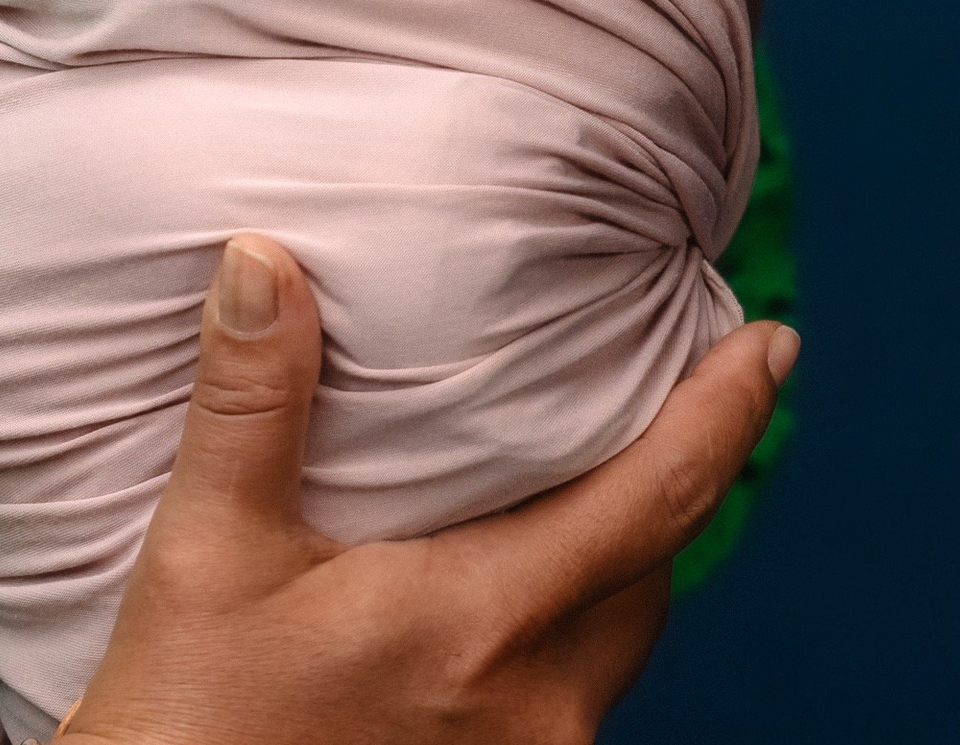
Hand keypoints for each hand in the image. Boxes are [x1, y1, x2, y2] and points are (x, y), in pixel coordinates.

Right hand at [62, 237, 795, 744]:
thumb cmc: (188, 723)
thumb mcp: (205, 554)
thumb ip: (250, 404)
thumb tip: (262, 261)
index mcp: (483, 622)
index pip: (654, 502)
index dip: (724, 416)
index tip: (772, 344)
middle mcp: (536, 707)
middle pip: (652, 575)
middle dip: (672, 480)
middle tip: (669, 387)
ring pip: (615, 644)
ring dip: (616, 555)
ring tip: (582, 474)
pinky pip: (571, 694)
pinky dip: (566, 619)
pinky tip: (502, 587)